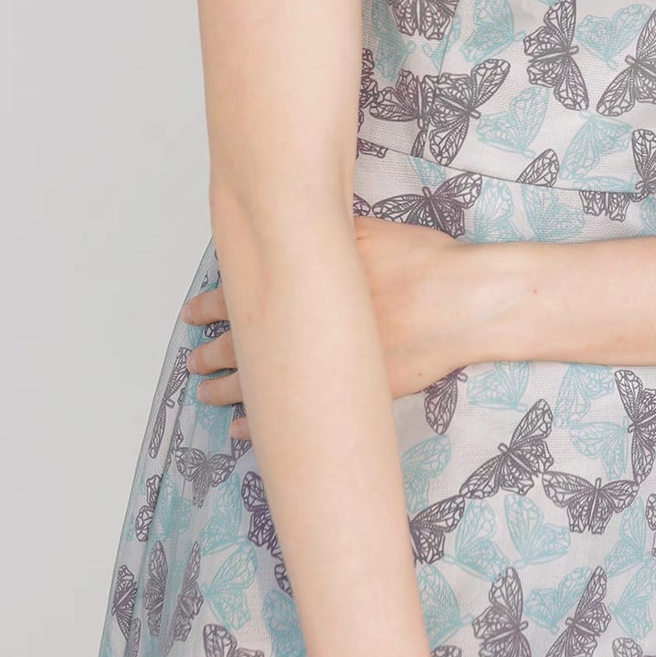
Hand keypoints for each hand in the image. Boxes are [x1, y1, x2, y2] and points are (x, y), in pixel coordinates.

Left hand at [182, 216, 499, 432]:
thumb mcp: (367, 233)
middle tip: (195, 360)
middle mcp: (308, 329)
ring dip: (229, 391)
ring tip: (207, 393)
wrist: (462, 301)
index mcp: (304, 285)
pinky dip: (267, 425)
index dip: (211, 307)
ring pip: (260, 385)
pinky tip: (248, 431)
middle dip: (213, 355)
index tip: (193, 313)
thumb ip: (326, 237)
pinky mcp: (350, 393)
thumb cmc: (422, 261)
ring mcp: (326, 365)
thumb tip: (296, 224)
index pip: (240, 298)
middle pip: (242, 346)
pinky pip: (295, 415)